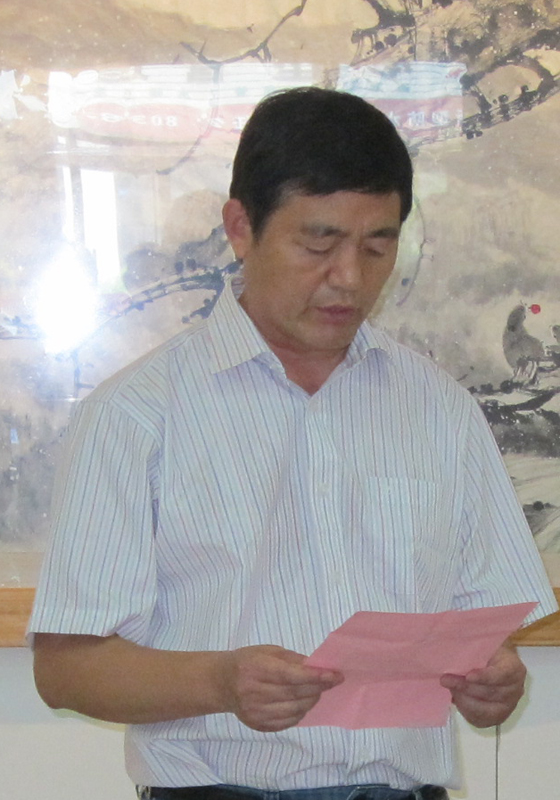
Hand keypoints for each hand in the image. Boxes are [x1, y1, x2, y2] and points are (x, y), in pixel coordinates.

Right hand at [222, 645, 343, 731]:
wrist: (222, 683)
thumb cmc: (248, 661)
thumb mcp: (269, 651)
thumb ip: (293, 659)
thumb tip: (319, 668)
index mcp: (256, 668)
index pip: (292, 675)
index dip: (316, 676)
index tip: (336, 675)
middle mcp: (254, 692)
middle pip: (296, 694)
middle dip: (318, 688)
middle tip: (331, 681)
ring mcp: (255, 712)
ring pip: (295, 710)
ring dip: (311, 700)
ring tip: (316, 691)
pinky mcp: (257, 725)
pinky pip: (288, 722)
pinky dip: (300, 713)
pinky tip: (301, 703)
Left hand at [440, 643, 525, 726]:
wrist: (493, 661)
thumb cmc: (486, 650)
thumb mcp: (483, 643)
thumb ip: (473, 647)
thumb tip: (452, 647)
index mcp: (515, 668)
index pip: (502, 675)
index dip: (485, 677)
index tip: (468, 675)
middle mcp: (516, 689)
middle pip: (490, 693)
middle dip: (464, 687)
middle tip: (445, 679)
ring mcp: (509, 706)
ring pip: (484, 709)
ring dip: (463, 699)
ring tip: (450, 689)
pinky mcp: (498, 717)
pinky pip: (481, 720)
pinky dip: (466, 710)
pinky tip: (457, 699)